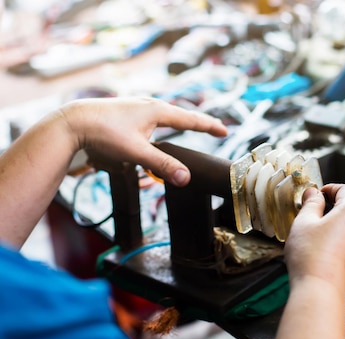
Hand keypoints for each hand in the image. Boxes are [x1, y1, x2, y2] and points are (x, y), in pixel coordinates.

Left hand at [0, 96, 227, 247]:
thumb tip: (186, 178)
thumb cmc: (103, 134)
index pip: (191, 119)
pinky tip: (144, 139)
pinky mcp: (123, 114)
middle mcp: (148, 105)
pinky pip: (145, 124)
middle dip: (194, 124)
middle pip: (178, 117)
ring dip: (171, 128)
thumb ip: (162, 166)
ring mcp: (134, 108)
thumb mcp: (136, 153)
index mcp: (157, 110)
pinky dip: (152, 132)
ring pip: (160, 120)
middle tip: (211, 130)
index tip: (226, 130)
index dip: (210, 126)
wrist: (70, 124)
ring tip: (180, 133)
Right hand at [284, 184, 344, 294]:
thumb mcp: (304, 222)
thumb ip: (311, 203)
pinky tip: (326, 244)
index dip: (330, 188)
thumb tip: (314, 194)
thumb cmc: (310, 255)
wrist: (320, 289)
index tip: (318, 194)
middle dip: (338, 204)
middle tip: (319, 209)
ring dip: (343, 220)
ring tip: (321, 227)